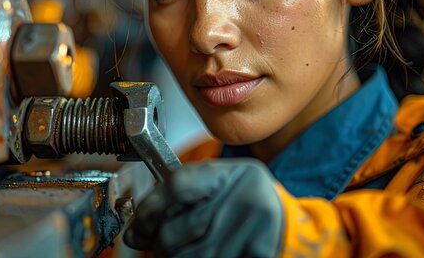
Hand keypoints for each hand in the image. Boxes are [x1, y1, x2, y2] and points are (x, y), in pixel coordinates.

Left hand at [124, 159, 283, 257]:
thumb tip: (134, 234)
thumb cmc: (244, 204)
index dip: (148, 209)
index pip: (175, 185)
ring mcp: (252, 228)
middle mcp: (244, 197)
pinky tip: (207, 255)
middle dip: (160, 244)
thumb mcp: (218, 188)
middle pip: (175, 231)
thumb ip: (178, 199)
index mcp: (230, 174)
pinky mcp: (258, 254)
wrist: (289, 226)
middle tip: (163, 245)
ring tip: (185, 252)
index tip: (138, 228)